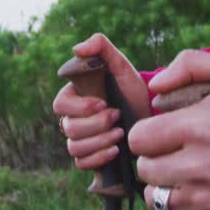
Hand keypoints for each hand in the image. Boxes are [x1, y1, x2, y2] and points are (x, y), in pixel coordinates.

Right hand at [51, 33, 150, 171]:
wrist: (149, 113)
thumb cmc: (131, 87)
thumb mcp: (120, 64)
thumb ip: (100, 46)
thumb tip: (77, 49)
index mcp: (73, 97)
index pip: (60, 105)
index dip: (80, 107)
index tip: (104, 103)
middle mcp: (71, 119)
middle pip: (69, 129)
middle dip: (96, 125)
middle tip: (117, 116)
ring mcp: (78, 139)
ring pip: (75, 147)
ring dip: (100, 141)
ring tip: (121, 132)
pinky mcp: (88, 156)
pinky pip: (81, 163)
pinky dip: (99, 158)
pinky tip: (116, 150)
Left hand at [130, 50, 209, 209]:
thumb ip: (190, 64)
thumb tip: (155, 86)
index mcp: (194, 127)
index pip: (139, 138)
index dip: (146, 133)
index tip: (161, 132)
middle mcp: (196, 165)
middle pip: (144, 169)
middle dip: (154, 158)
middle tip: (172, 152)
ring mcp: (205, 197)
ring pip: (156, 197)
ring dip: (164, 185)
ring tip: (182, 172)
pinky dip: (182, 204)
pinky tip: (198, 189)